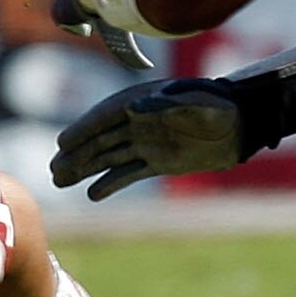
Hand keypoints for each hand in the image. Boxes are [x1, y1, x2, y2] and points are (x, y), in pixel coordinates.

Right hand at [51, 77, 248, 199]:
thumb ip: (165, 106)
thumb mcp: (195, 104)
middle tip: (53, 171)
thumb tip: (132, 110)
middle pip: (100, 139)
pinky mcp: (157, 161)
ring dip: (85, 168)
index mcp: (142, 102)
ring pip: (108, 157)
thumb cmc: (220, 108)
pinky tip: (92, 194)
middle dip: (76, 154)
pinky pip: (127, 172)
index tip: (62, 143)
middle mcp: (138, 122)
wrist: (241, 124)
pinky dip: (110, 182)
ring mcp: (146, 142)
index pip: (105, 117)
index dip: (84, 129)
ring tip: (60, 180)